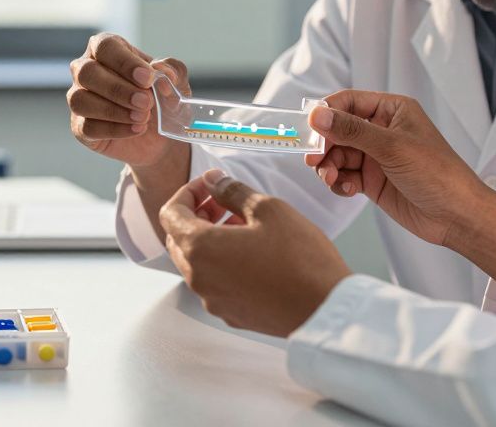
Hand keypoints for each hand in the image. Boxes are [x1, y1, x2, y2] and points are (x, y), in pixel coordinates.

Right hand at [67, 33, 189, 168]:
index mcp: (107, 50)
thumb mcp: (176, 81)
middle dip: (118, 89)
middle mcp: (86, 70)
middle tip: (146, 102)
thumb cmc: (162, 98)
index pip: (105, 47)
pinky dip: (114, 129)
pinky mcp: (79, 127)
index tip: (147, 78)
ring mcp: (79, 98)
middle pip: (87, 72)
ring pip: (80, 100)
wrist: (159, 135)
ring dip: (113, 110)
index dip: (125, 62)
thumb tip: (163, 72)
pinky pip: (87, 127)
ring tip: (142, 117)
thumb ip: (172, 71)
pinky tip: (136, 129)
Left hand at [160, 169, 350, 337]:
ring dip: (209, 239)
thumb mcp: (269, 209)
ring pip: (196, 263)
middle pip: (178, 239)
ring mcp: (213, 300)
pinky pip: (214, 283)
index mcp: (200, 248)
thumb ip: (232, 190)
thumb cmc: (300, 258)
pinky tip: (251, 253)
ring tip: (243, 225)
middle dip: (196, 215)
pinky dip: (221, 262)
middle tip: (224, 202)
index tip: (210, 185)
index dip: (187, 193)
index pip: (170, 214)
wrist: (325, 310)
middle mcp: (199, 278)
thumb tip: (213, 181)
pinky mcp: (230, 314)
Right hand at [305, 90, 495, 291]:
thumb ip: (351, 130)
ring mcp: (376, 156)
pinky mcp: (372, 180)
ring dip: (329, 166)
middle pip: (337, 130)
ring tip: (331, 179)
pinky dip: (339, 182)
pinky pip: (344, 175)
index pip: (348, 101)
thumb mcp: (391, 147)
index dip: (327, 113)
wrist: (456, 216)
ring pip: (337, 154)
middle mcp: (382, 130)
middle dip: (324, 145)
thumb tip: (317, 116)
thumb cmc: (436, 173)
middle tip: (314, 160)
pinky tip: (348, 190)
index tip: (309, 128)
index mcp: (392, 110)